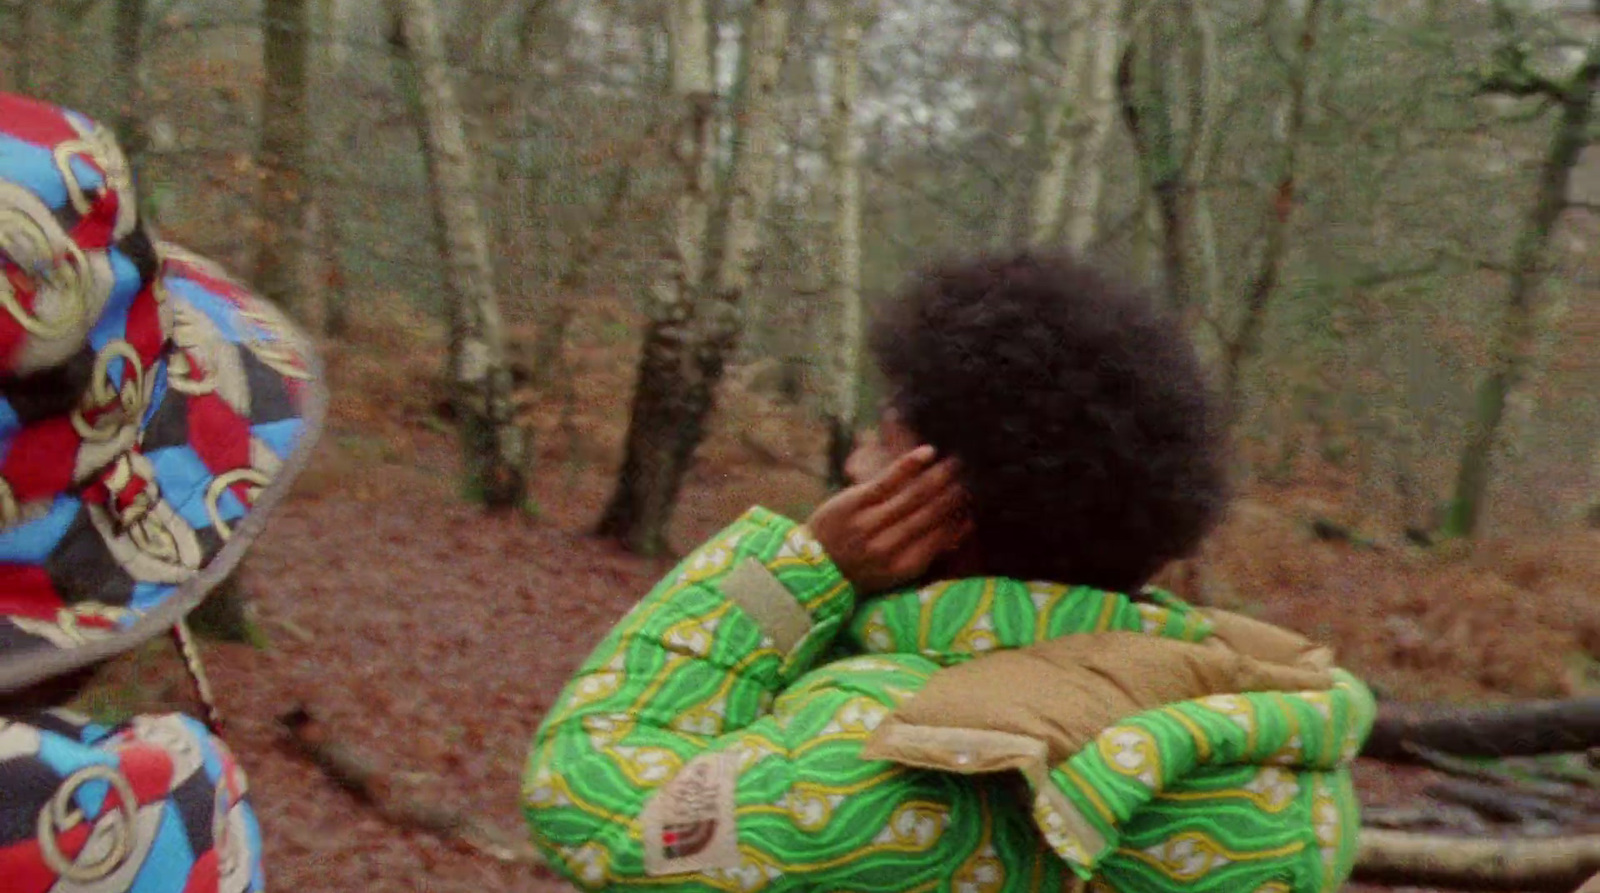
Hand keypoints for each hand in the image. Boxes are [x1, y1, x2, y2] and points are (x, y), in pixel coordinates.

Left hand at [805, 445, 970, 594]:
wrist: (816, 566)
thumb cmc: (863, 566)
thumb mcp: (897, 571)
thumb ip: (929, 550)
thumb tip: (965, 527)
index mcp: (904, 566)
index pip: (941, 536)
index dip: (961, 516)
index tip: (977, 499)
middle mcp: (889, 547)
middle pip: (931, 513)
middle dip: (955, 493)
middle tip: (973, 474)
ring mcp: (870, 524)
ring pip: (914, 496)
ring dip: (939, 476)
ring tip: (957, 462)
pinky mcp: (854, 504)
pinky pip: (887, 481)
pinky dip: (910, 465)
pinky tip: (928, 452)